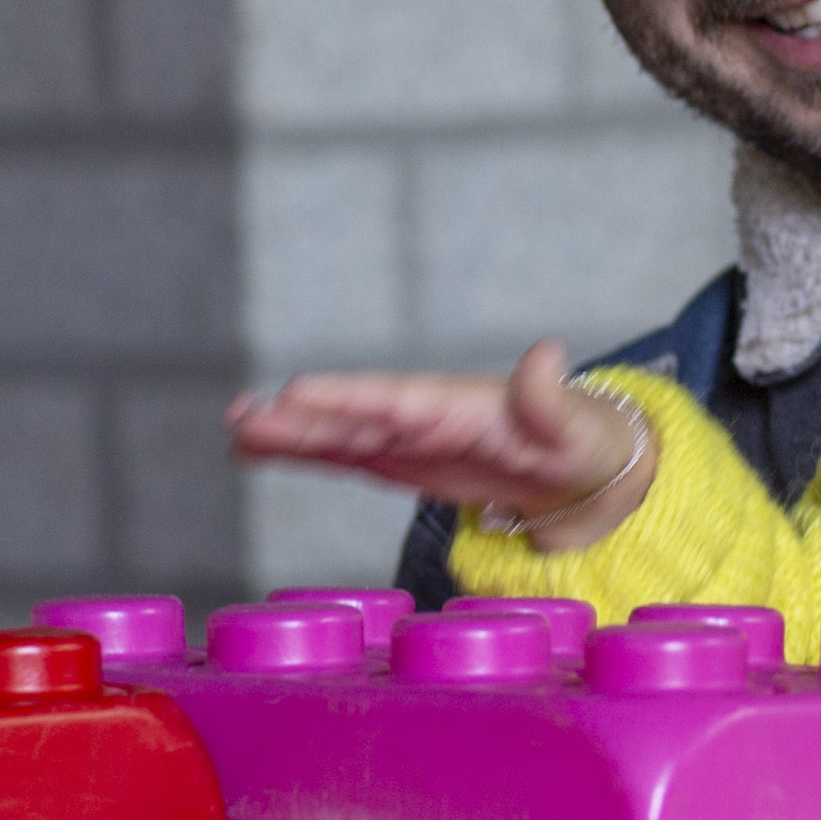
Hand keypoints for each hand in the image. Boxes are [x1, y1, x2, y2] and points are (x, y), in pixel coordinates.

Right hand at [227, 338, 646, 543]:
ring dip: (288, 435)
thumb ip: (549, 396)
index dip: (348, 399)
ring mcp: (408, 439)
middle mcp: (424, 416)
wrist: (586, 467)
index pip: (395, 400)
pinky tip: (255, 451)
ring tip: (234, 431)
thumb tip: (548, 352)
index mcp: (460, 405)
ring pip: (339, 436)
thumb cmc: (581, 441)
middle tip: (241, 416)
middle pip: (354, 417)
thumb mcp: (574, 424)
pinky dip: (302, 454)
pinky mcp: (402, 462)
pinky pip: (344, 457)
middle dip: (299, 419)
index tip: (298, 393)